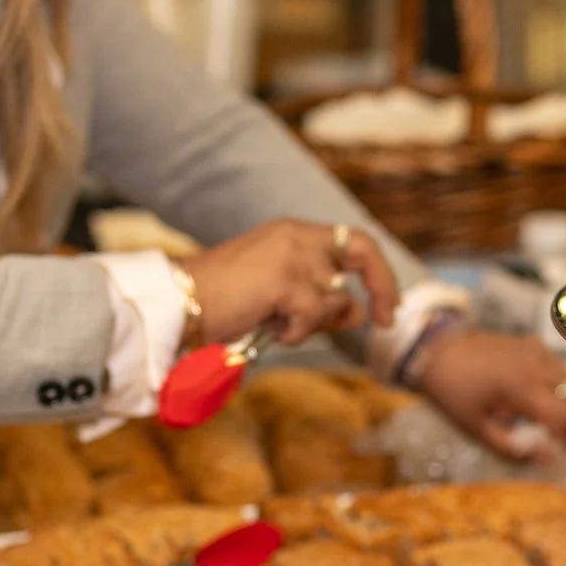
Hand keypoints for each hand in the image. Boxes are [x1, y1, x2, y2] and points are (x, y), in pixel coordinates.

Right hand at [180, 220, 398, 345]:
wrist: (180, 303)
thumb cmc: (223, 303)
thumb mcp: (281, 300)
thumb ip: (319, 302)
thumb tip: (358, 312)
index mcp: (293, 233)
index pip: (355, 241)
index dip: (378, 273)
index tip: (385, 307)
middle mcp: (297, 235)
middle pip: (363, 252)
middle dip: (382, 286)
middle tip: (385, 321)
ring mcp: (292, 254)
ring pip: (334, 298)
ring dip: (310, 323)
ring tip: (272, 321)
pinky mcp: (284, 279)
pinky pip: (313, 316)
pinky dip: (294, 332)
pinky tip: (266, 327)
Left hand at [413, 331, 565, 461]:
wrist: (435, 352)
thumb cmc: (452, 393)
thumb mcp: (477, 428)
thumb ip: (513, 448)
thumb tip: (545, 461)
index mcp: (522, 387)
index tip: (550, 448)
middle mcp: (536, 365)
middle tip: (547, 433)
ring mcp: (536, 351)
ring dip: (562, 401)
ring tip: (540, 413)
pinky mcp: (531, 342)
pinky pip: (557, 365)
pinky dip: (553, 382)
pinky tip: (532, 391)